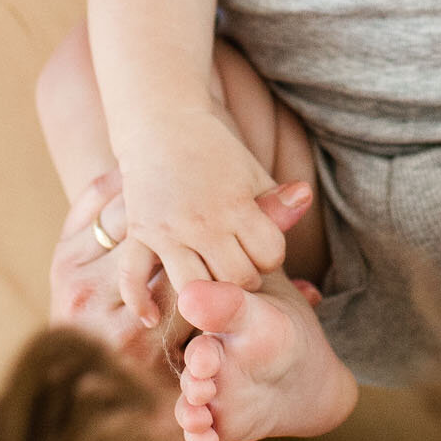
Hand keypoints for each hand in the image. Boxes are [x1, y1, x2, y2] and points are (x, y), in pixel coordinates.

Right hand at [113, 116, 289, 327]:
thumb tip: (306, 198)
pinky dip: (141, 301)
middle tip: (238, 267)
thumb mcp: (250, 170)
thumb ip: (276, 198)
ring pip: (193, 288)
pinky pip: (134, 278)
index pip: (269, 255)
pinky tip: (151, 317)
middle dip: (244, 277)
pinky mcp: (139, 235)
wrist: (161, 123)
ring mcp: (167, 231)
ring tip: (210, 287)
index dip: (271, 255)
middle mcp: (201, 223)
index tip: (260, 246)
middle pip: (235, 278)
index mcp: (235, 205)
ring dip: (205, 293)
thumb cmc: (213, 149)